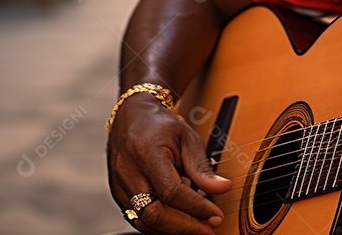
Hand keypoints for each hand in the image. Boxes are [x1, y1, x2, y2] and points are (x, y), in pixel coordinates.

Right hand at [107, 97, 232, 233]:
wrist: (132, 117)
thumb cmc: (159, 125)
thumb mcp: (186, 137)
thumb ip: (202, 166)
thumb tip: (222, 188)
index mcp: (146, 153)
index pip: (171, 191)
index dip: (196, 208)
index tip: (216, 215)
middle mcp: (128, 173)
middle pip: (155, 213)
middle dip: (185, 227)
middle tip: (209, 229)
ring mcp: (120, 187)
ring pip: (145, 222)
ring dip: (174, 229)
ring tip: (198, 227)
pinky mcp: (119, 196)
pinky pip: (139, 219)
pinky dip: (161, 225)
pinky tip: (179, 222)